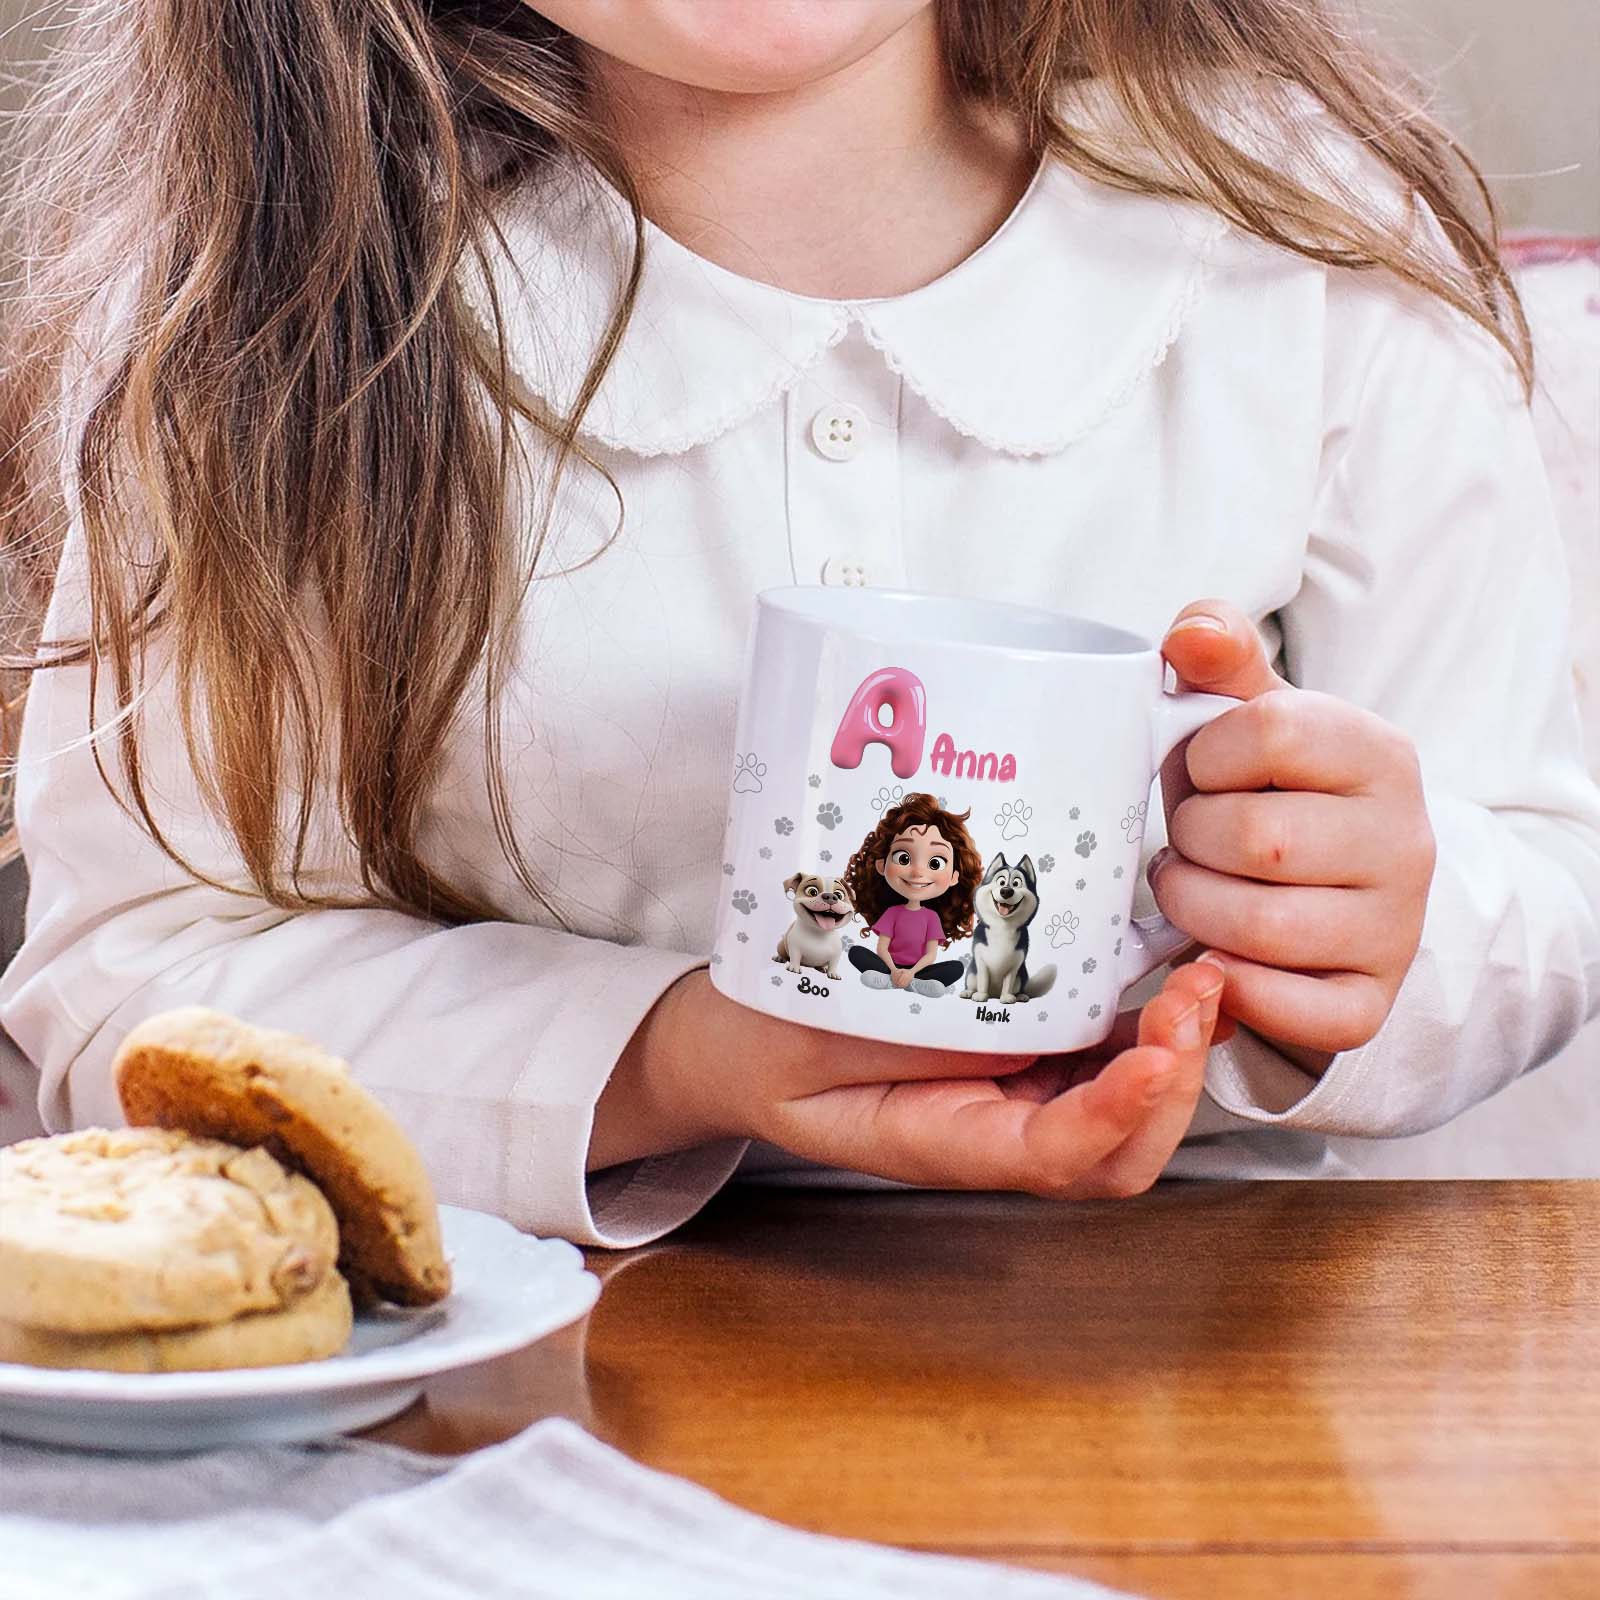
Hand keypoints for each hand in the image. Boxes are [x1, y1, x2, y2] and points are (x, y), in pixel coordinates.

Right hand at [594, 961, 1225, 1200]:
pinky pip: (1101, 1055)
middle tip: (1196, 993)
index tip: (1156, 1054)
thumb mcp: (811, 1036)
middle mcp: (994, 1130)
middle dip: (1174, 1083)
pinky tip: (1164, 969)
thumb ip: (909, 1043)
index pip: (1054, 1155)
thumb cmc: (763, 1044)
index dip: (1117, 1114)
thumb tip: (1013, 1030)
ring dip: (1175, 1051)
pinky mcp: (1018, 1053)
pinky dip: (1148, 1023)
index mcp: (941, 1142)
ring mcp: (1013, 1094)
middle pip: (1118, 1150)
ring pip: (1125, 1105)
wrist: (737, 1046)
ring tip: (1199, 974)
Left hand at [1153, 600, 1436, 1064]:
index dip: (1204, 755)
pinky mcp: (1369, 1003)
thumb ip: (1219, 656)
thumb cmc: (1273, 791)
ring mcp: (1396, 930)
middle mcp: (1406, 842)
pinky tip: (1213, 957)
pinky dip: (1232, 988)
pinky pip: (1290, 1011)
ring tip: (1190, 891)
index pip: (1267, 731)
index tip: (1202, 772)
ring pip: (1259, 930)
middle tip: (1184, 843)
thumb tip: (1189, 634)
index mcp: (1380, 753)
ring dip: (1193, 911)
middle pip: (1256, 840)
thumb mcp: (1251, 713)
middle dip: (1189, 842)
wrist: (1338, 885)